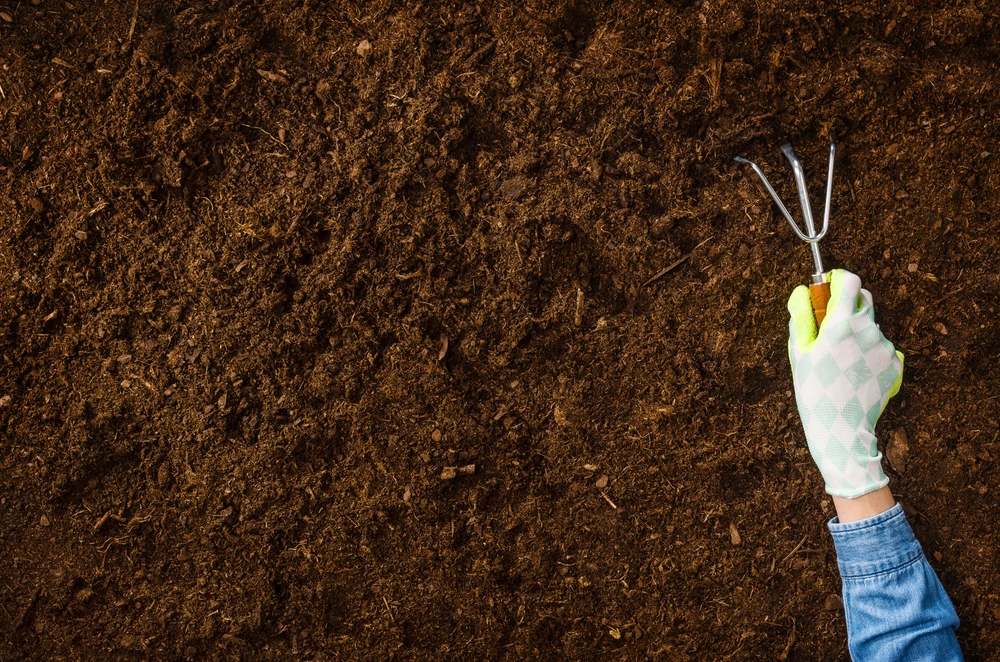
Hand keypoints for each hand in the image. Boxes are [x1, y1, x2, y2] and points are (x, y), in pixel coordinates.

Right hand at [788, 269, 903, 498]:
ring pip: (872, 325)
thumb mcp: (799, 353)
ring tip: (842, 362)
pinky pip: (883, 347)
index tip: (828, 285)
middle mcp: (868, 329)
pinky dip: (870, 353)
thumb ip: (800, 316)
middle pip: (863, 298)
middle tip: (830, 326)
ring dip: (858, 332)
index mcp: (841, 323)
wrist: (842, 429)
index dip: (837, 279)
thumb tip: (800, 291)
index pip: (849, 281)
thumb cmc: (813, 390)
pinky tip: (857, 373)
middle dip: (847, 304)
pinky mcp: (897, 363)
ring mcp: (886, 346)